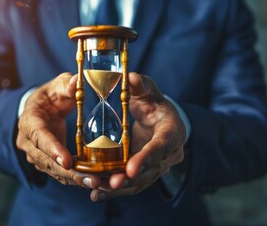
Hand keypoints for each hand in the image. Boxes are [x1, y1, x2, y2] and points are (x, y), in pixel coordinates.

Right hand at [16, 73, 100, 188]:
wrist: (41, 110)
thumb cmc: (49, 96)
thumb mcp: (56, 86)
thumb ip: (66, 84)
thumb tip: (77, 80)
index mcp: (29, 121)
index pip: (40, 137)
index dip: (52, 149)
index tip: (68, 161)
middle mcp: (29, 142)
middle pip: (47, 161)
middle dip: (69, 172)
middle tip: (92, 180)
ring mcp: (36, 154)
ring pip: (54, 171)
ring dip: (75, 180)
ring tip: (98, 184)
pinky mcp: (46, 162)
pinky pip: (60, 173)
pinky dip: (76, 179)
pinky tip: (94, 182)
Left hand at [90, 72, 185, 200]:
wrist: (160, 119)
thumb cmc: (155, 103)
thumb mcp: (149, 91)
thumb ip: (141, 86)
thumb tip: (130, 77)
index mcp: (171, 132)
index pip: (161, 146)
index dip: (147, 158)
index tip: (130, 169)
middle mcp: (168, 153)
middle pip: (151, 171)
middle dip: (130, 179)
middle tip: (110, 183)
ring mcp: (157, 165)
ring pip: (140, 181)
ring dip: (120, 188)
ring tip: (99, 191)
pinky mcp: (145, 170)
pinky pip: (132, 183)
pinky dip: (116, 189)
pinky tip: (98, 193)